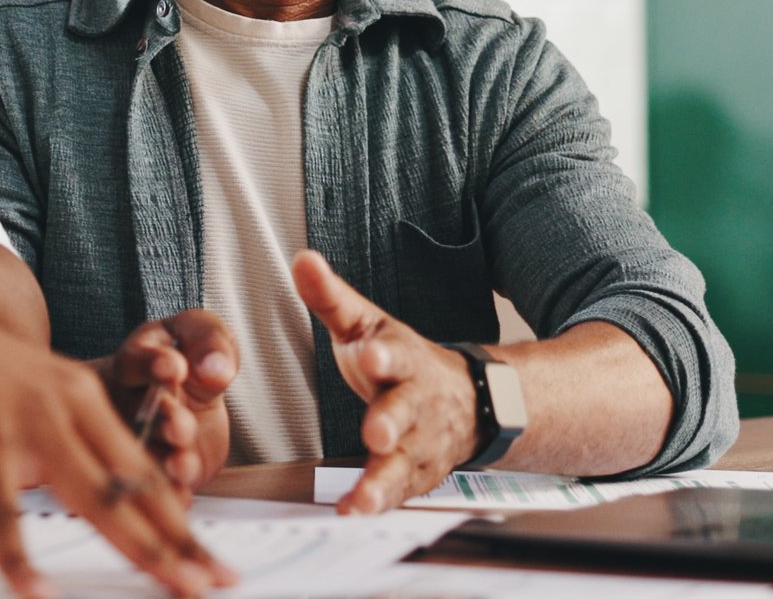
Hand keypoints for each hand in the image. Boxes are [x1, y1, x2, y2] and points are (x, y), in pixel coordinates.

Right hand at [0, 286, 238, 598]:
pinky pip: (6, 515)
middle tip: (213, 582)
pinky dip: (22, 559)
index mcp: (75, 395)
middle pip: (136, 484)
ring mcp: (25, 422)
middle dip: (179, 540)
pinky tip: (38, 594)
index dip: (176, 515)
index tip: (207, 557)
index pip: (140, 464)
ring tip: (172, 586)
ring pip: (98, 497)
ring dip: (141, 548)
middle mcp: (63, 406)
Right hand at [101, 310, 237, 491]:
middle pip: (141, 413)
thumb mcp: (202, 335)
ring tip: (183, 464)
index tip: (174, 367)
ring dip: (166, 461)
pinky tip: (183, 495)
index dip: (153, 364)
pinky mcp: (157, 470)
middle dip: (163, 420)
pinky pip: (160, 484)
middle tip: (179, 423)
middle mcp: (131, 403)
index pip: (138, 361)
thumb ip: (209, 342)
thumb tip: (214, 368)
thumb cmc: (189, 358)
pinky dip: (172, 492)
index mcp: (136, 362)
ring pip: (147, 454)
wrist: (185, 392)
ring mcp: (141, 439)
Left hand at [290, 250, 481, 513]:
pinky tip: (355, 512)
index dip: (386, 355)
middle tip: (376, 433)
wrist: (469, 400)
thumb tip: (302, 259)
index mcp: (403, 358)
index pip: (398, 353)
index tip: (372, 355)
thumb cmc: (401, 362)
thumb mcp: (368, 325)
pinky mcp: (419, 474)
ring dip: (384, 480)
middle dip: (392, 422)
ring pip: (406, 462)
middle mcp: (418, 401)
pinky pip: (401, 492)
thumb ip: (332, 299)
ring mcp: (422, 441)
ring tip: (363, 499)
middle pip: (407, 411)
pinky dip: (381, 503)